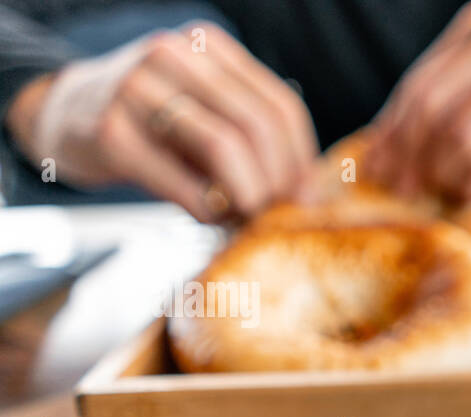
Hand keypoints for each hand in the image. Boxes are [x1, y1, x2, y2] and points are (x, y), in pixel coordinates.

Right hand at [3, 23, 317, 221]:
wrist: (64, 115)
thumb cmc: (151, 123)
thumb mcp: (203, 111)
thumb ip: (251, 136)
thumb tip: (308, 192)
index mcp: (208, 47)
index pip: (280, 106)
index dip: (301, 160)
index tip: (303, 197)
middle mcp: (174, 57)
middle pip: (258, 127)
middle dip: (277, 183)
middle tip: (275, 215)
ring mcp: (138, 90)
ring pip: (226, 147)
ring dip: (247, 196)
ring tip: (244, 217)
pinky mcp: (112, 133)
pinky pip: (183, 182)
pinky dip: (209, 210)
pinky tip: (209, 216)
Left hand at [366, 0, 470, 200]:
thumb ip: (463, 89)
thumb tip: (394, 142)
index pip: (421, 81)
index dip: (392, 128)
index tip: (375, 164)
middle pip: (432, 108)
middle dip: (407, 155)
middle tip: (396, 189)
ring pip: (458, 136)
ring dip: (439, 174)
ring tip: (436, 194)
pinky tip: (467, 196)